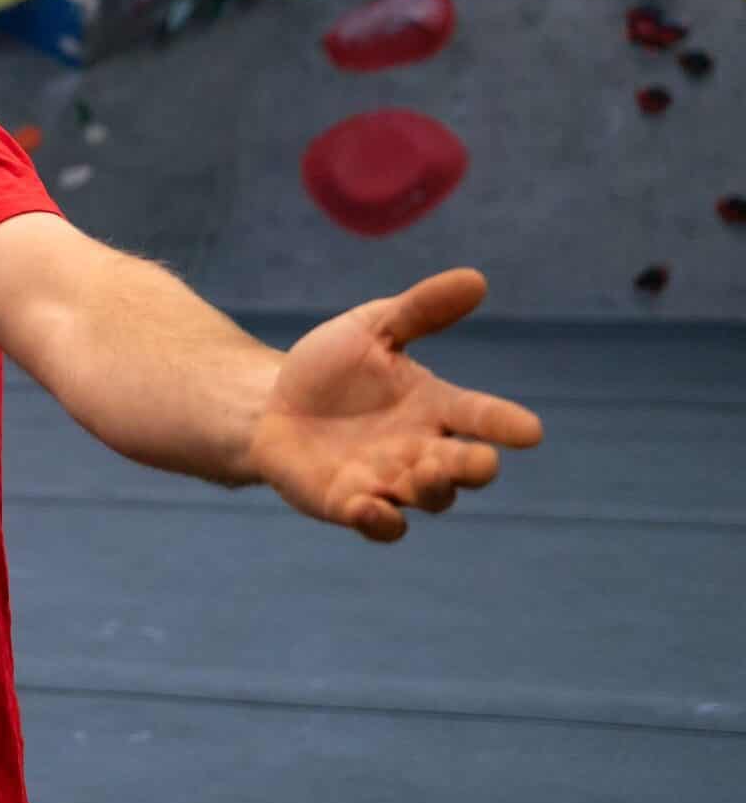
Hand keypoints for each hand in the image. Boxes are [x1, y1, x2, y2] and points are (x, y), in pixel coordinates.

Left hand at [246, 269, 542, 542]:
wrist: (271, 404)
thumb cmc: (332, 367)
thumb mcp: (371, 329)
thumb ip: (419, 310)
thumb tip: (475, 278)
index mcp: (434, 406)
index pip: (479, 416)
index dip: (504, 423)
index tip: (530, 430)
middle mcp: (422, 450)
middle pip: (463, 469)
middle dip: (473, 467)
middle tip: (482, 461)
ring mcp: (389, 481)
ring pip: (428, 497)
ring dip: (432, 489)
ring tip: (423, 471)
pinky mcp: (350, 504)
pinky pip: (378, 524)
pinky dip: (380, 521)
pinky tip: (370, 508)